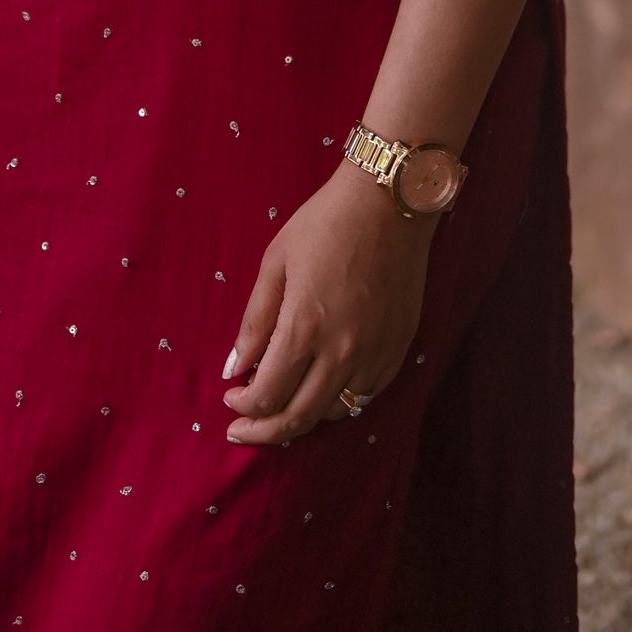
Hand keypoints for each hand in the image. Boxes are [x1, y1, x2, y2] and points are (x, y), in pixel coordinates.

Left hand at [221, 160, 432, 445]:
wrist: (391, 200)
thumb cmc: (325, 223)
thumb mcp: (276, 262)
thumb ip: (255, 321)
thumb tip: (235, 369)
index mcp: (305, 327)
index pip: (268, 396)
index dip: (243, 408)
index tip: (231, 397)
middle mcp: (343, 351)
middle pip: (299, 418)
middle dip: (264, 431)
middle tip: (243, 429)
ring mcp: (376, 353)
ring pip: (335, 412)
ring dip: (303, 417)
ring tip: (282, 405)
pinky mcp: (400, 347)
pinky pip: (367, 394)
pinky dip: (340, 400)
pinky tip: (322, 387)